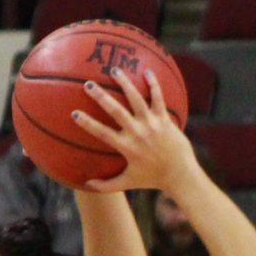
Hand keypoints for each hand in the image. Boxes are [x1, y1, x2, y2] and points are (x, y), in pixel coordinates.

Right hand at [74, 66, 196, 193]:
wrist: (180, 175)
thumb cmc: (152, 178)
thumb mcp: (128, 183)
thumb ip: (107, 185)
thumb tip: (86, 184)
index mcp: (127, 147)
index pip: (102, 133)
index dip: (88, 123)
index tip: (74, 113)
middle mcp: (138, 133)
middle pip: (116, 111)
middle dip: (101, 97)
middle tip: (88, 84)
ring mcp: (152, 124)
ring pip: (137, 99)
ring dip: (125, 84)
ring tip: (115, 70)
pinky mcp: (165, 119)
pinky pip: (158, 98)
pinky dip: (154, 84)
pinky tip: (146, 71)